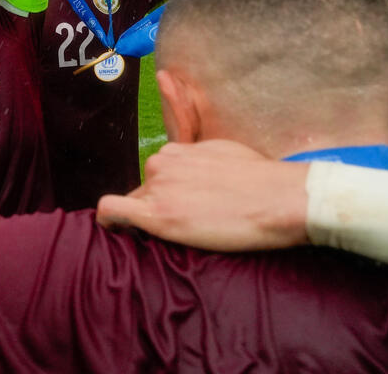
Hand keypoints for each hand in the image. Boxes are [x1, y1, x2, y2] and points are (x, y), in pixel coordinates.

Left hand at [96, 140, 309, 250]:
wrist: (279, 198)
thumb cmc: (263, 180)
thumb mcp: (225, 154)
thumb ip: (200, 161)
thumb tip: (196, 174)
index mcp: (177, 151)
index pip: (158, 175)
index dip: (165, 194)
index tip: (179, 208)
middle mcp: (161, 164)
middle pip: (144, 191)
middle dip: (157, 207)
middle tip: (185, 227)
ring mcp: (158, 187)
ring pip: (133, 204)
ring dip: (144, 219)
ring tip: (174, 235)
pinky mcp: (158, 214)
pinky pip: (112, 211)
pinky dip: (108, 221)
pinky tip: (114, 232)